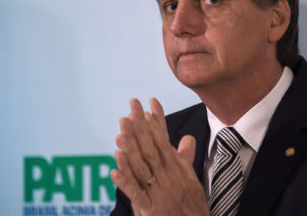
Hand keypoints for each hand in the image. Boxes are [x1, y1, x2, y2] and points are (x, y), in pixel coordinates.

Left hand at [111, 98, 209, 215]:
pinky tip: (114, 169)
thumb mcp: (191, 178)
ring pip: (142, 167)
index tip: (150, 102)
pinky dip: (125, 182)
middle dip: (141, 127)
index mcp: (176, 168)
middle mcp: (168, 176)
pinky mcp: (151, 210)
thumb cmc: (191, 205)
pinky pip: (136, 194)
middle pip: (152, 148)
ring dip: (131, 149)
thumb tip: (187, 138)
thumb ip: (185, 157)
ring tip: (121, 132)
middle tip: (132, 108)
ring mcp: (159, 192)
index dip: (157, 121)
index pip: (165, 139)